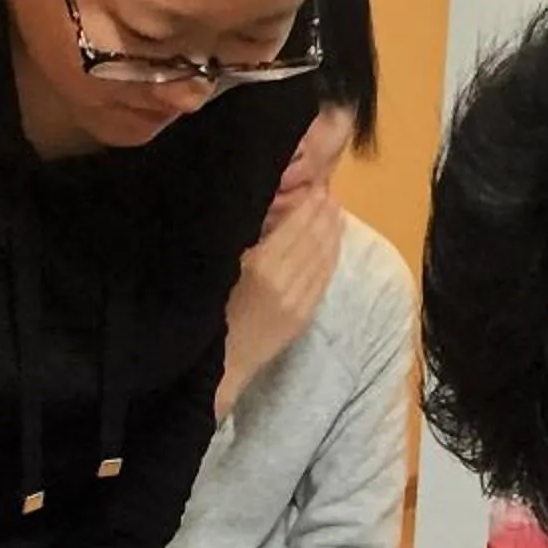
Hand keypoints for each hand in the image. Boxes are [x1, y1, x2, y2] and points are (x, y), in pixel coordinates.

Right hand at [218, 159, 342, 416]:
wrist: (223, 361)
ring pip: (323, 257)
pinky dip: (332, 256)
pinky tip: (335, 242)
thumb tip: (268, 210)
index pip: (295, 227)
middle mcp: (284, 280)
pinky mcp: (305, 315)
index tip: (316, 186)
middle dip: (324, 213)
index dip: (309, 205)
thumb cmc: (211, 311)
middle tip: (329, 191)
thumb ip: (246, 242)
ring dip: (332, 231)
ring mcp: (298, 299)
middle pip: (313, 238)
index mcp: (260, 265)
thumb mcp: (222, 268)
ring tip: (336, 210)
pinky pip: (324, 278)